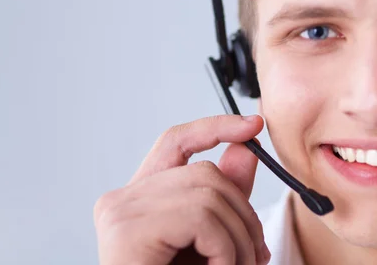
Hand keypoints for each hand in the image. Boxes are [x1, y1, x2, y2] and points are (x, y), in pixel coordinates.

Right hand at [93, 115, 270, 264]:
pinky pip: (201, 218)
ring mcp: (120, 212)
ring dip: (239, 238)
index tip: (252, 126)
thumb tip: (246, 151)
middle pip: (204, 173)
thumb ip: (226, 197)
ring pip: (209, 194)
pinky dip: (225, 248)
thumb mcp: (211, 242)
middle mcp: (122, 200)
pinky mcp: (126, 230)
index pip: (175, 142)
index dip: (214, 127)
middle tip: (256, 254)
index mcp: (142, 199)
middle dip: (244, 212)